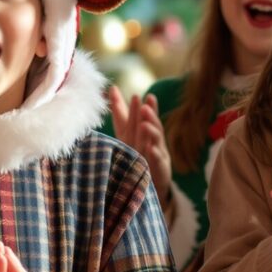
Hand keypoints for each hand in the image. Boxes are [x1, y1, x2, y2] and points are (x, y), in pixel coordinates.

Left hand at [109, 88, 173, 210]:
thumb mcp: (127, 131)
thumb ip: (121, 112)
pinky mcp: (159, 169)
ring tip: (145, 124)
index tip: (146, 96)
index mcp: (146, 132)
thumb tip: (111, 88)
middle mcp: (154, 141)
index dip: (148, 108)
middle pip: (153, 126)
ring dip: (151, 132)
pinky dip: (154, 154)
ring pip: (157, 141)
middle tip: (145, 105)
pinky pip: (157, 161)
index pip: (146, 117)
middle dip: (150, 116)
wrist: (146, 182)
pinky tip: (150, 149)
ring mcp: (158, 154)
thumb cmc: (136, 152)